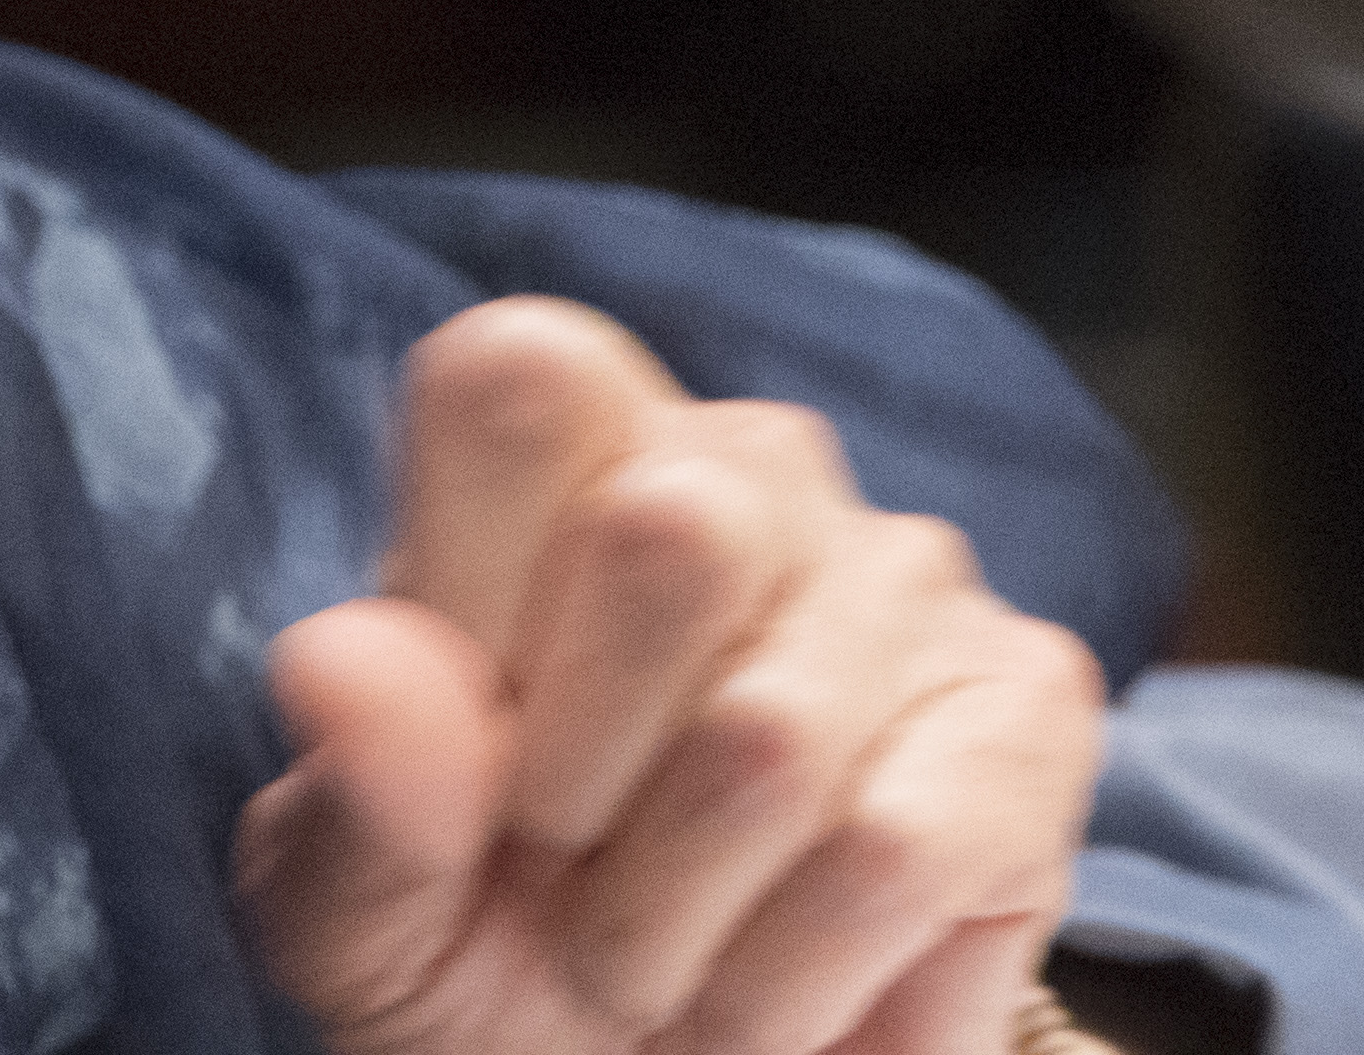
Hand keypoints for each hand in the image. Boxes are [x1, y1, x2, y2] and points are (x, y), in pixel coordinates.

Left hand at [236, 297, 1111, 1054]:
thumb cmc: (508, 967)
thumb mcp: (372, 920)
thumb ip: (355, 799)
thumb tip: (334, 658)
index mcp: (563, 458)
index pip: (516, 381)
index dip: (472, 588)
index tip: (473, 747)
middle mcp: (749, 469)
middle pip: (666, 532)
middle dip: (584, 788)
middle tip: (576, 873)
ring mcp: (906, 575)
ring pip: (770, 741)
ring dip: (679, 930)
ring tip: (674, 953)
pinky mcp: (1029, 705)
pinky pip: (895, 851)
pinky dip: (798, 982)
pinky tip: (784, 983)